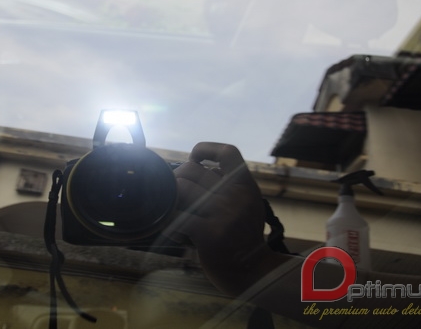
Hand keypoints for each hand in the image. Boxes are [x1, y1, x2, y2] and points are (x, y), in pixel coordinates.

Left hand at [165, 142, 266, 294]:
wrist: (251, 272)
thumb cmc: (241, 235)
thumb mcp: (246, 203)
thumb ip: (227, 184)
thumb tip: (191, 164)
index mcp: (245, 185)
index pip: (227, 152)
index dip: (206, 149)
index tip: (195, 158)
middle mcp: (235, 196)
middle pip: (192, 169)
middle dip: (177, 178)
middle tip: (178, 194)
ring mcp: (222, 213)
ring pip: (181, 188)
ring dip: (172, 200)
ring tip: (177, 213)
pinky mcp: (208, 233)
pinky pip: (176, 215)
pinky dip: (169, 222)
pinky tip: (178, 233)